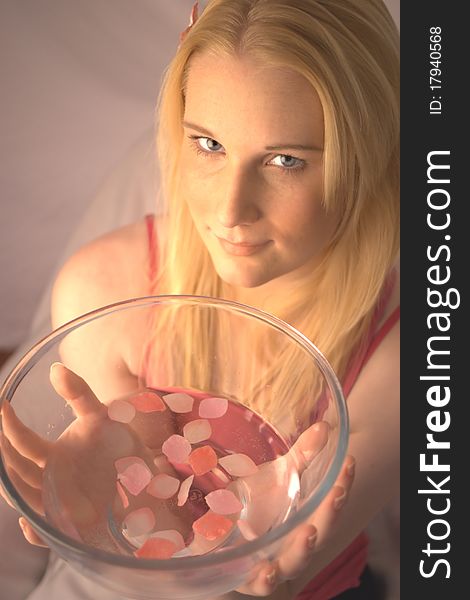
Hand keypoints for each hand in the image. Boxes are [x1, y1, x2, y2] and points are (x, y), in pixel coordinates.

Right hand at [0, 363, 162, 547]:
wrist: (145, 479)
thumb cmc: (119, 447)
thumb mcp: (103, 417)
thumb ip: (80, 394)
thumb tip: (55, 368)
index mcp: (53, 455)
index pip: (24, 442)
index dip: (10, 425)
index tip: (2, 404)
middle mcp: (50, 479)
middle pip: (19, 471)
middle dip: (6, 455)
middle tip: (1, 435)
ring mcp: (59, 503)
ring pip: (26, 499)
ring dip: (16, 491)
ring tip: (12, 477)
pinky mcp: (73, 525)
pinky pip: (47, 533)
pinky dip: (34, 532)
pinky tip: (30, 522)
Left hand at [233, 423, 354, 596]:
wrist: (218, 532)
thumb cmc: (255, 504)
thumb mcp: (278, 476)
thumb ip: (302, 455)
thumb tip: (324, 426)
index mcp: (307, 519)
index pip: (330, 503)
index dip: (342, 484)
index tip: (349, 462)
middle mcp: (295, 544)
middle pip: (319, 532)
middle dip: (329, 513)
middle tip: (336, 493)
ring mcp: (273, 561)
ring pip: (294, 562)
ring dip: (303, 549)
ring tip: (309, 533)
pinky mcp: (246, 575)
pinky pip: (259, 583)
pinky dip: (265, 579)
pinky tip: (267, 570)